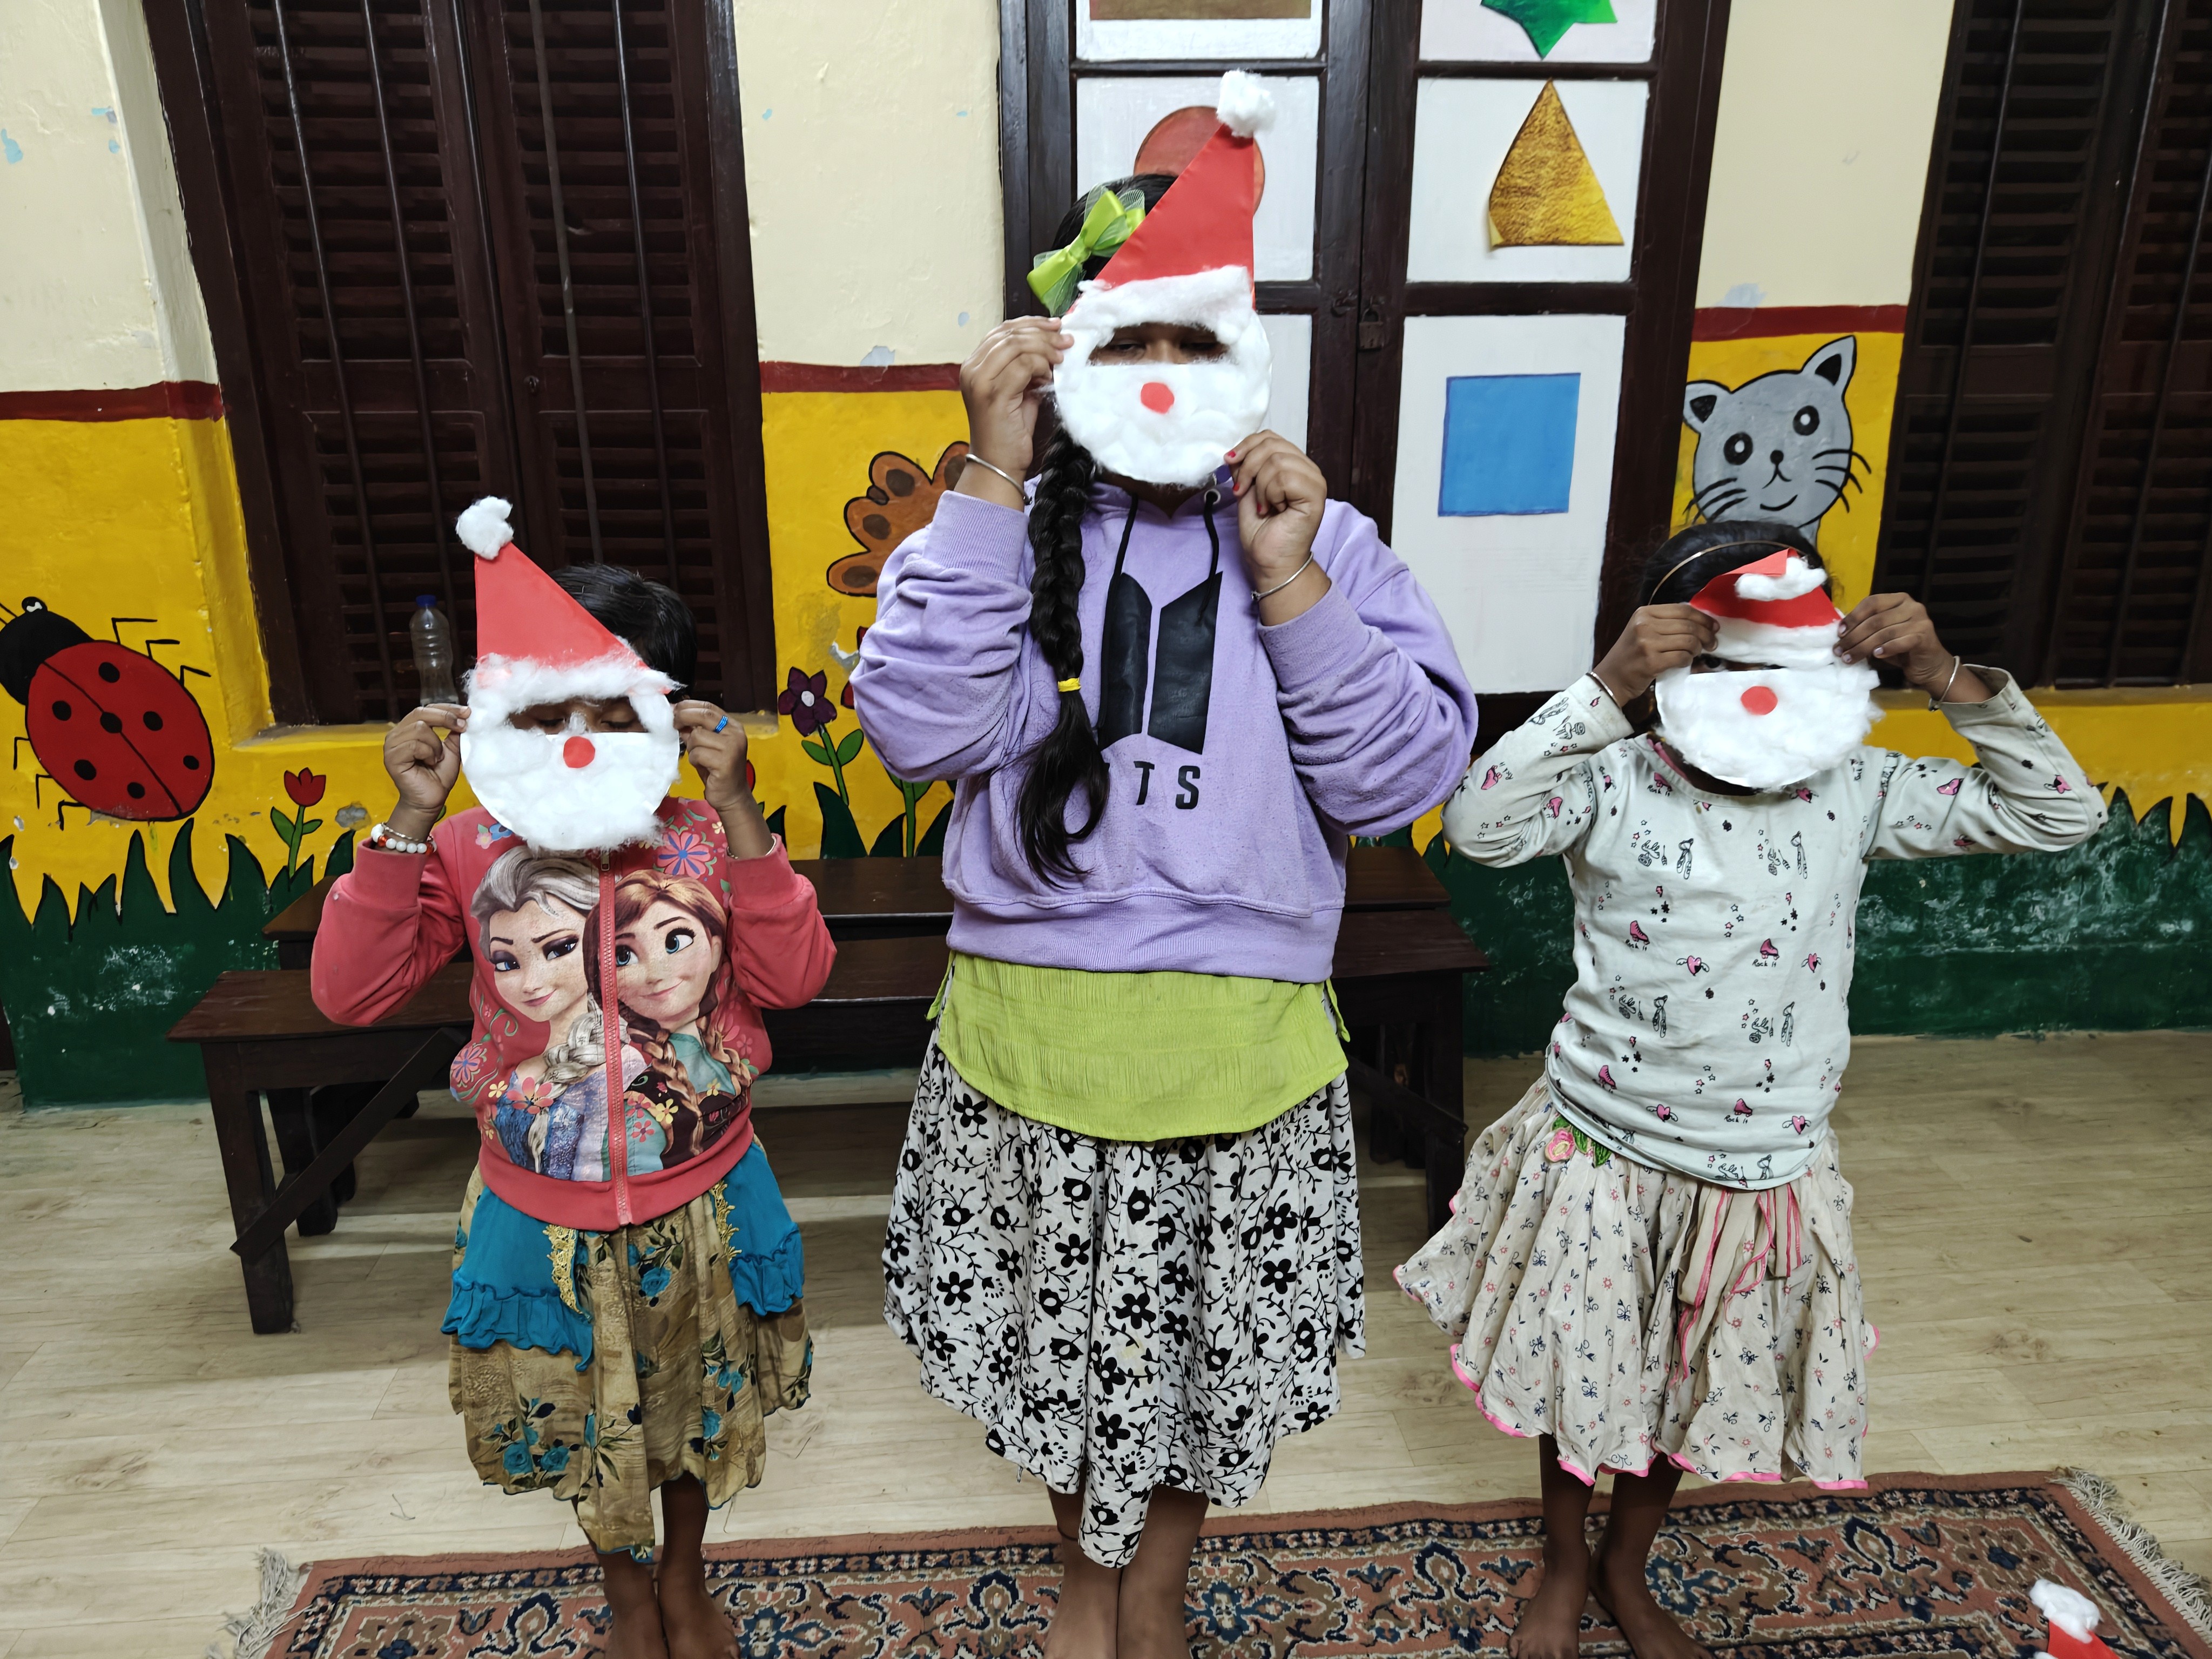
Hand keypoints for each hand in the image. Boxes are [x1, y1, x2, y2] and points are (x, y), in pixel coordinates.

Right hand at [383, 703, 465, 837]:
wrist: (431, 800)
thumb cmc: (438, 776)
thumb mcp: (451, 750)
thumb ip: (454, 732)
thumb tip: (463, 715)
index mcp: (409, 729)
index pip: (426, 709)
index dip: (447, 708)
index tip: (468, 712)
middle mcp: (397, 734)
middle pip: (421, 713)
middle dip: (445, 718)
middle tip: (462, 727)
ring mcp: (392, 745)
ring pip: (419, 728)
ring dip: (436, 744)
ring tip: (437, 758)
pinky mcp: (392, 758)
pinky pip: (414, 745)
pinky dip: (428, 753)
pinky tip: (430, 763)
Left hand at [674, 700, 750, 810]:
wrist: (732, 795)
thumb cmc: (717, 770)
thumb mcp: (706, 746)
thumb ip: (696, 731)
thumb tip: (677, 716)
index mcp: (732, 727)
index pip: (708, 707)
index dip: (688, 706)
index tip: (674, 709)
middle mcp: (735, 734)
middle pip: (704, 715)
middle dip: (683, 717)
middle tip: (673, 723)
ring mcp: (732, 748)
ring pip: (697, 737)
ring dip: (691, 748)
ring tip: (698, 758)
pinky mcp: (725, 762)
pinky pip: (697, 754)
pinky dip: (694, 760)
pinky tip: (702, 767)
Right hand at [957, 317, 1068, 496]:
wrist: (998, 465)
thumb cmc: (1009, 432)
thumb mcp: (1018, 392)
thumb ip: (1025, 368)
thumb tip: (1051, 347)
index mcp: (974, 365)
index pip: (1002, 331)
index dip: (1031, 324)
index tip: (1056, 327)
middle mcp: (971, 369)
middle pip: (1010, 334)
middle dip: (1043, 334)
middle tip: (1066, 341)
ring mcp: (979, 381)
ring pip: (1017, 346)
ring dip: (1045, 348)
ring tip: (1061, 359)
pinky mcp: (993, 394)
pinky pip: (1023, 365)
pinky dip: (1041, 366)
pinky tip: (1049, 377)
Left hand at [1229, 432, 1328, 616]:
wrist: (1270, 562)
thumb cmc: (1262, 533)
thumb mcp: (1247, 491)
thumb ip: (1245, 469)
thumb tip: (1234, 452)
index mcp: (1293, 465)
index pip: (1269, 437)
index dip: (1246, 446)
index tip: (1229, 463)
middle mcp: (1307, 470)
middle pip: (1272, 445)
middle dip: (1248, 467)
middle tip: (1242, 490)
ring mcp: (1314, 481)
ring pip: (1277, 461)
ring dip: (1260, 486)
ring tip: (1263, 506)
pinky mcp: (1315, 494)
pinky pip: (1285, 477)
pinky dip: (1270, 494)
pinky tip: (1273, 509)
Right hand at [1592, 606, 1717, 702]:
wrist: (1611, 678)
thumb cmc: (1631, 654)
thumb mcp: (1643, 630)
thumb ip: (1666, 622)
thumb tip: (1702, 622)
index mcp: (1644, 613)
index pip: (1683, 610)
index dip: (1703, 618)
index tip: (1714, 626)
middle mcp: (1644, 625)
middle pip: (1688, 625)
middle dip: (1706, 635)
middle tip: (1711, 644)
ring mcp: (1647, 643)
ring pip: (1688, 641)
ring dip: (1697, 649)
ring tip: (1695, 653)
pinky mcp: (1651, 662)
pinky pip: (1682, 657)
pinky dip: (1688, 660)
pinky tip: (1684, 662)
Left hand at [1836, 592, 1988, 701]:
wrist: (1929, 664)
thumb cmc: (1900, 648)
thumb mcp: (1881, 634)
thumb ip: (1867, 627)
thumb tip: (1841, 633)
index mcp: (1899, 599)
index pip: (1872, 603)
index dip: (1853, 617)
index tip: (1839, 633)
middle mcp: (1911, 606)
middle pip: (1876, 620)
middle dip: (1854, 637)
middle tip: (1839, 651)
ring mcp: (1920, 620)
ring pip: (1884, 633)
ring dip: (1863, 647)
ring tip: (1849, 658)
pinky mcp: (1925, 636)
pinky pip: (1901, 642)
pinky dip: (1886, 649)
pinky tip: (1876, 655)